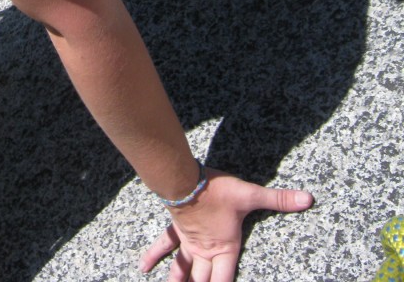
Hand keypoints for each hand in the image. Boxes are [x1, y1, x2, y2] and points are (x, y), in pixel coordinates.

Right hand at [139, 169, 313, 280]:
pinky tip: (143, 267)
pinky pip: (164, 246)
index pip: (225, 281)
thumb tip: (308, 199)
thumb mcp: (249, 194)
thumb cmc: (216, 189)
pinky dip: (153, 256)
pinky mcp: (177, 230)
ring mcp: (189, 242)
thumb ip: (278, 199)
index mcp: (225, 248)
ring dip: (179, 281)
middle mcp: (206, 251)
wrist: (184, 179)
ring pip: (183, 271)